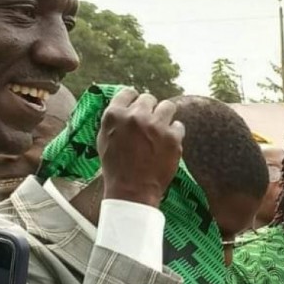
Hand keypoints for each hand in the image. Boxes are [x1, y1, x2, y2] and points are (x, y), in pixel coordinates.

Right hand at [97, 88, 184, 206]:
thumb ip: (115, 119)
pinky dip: (175, 134)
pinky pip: (179, 126)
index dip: (134, 100)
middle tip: (149, 124)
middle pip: (149, 98)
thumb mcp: (105, 139)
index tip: (137, 108)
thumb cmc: (116, 167)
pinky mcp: (173, 137)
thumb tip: (126, 106)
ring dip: (165, 117)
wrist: (132, 190)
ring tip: (161, 130)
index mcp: (114, 115)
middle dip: (150, 109)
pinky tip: (167, 145)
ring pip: (168, 106)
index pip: (128, 93)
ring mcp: (156, 126)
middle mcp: (135, 116)